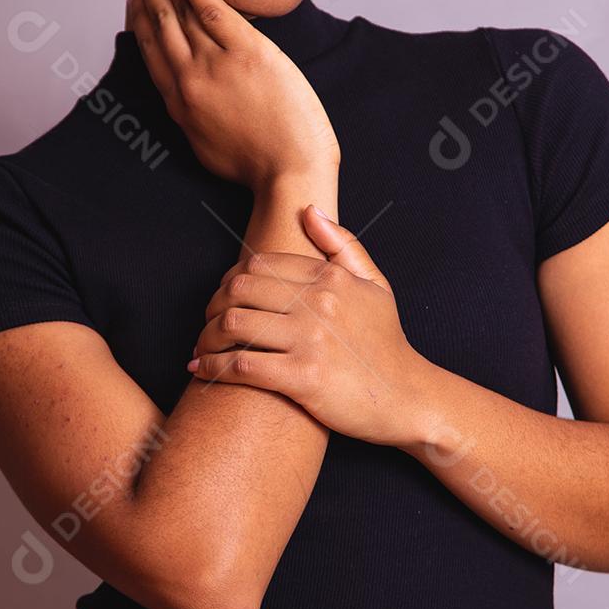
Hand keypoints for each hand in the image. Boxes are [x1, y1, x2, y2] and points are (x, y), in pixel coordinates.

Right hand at [126, 0, 340, 191]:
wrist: (289, 171)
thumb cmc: (260, 165)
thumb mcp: (209, 146)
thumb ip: (195, 114)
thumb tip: (192, 94)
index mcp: (179, 105)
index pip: (152, 51)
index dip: (139, 17)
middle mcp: (188, 80)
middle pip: (160, 24)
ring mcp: (214, 64)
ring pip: (178, 13)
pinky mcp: (245, 51)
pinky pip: (210, 8)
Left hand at [186, 205, 429, 446]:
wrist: (408, 398)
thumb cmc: (386, 344)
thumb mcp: (374, 285)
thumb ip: (343, 245)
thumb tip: (309, 211)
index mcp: (330, 278)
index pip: (258, 264)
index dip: (228, 280)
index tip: (221, 299)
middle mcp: (319, 303)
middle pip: (239, 290)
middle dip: (211, 307)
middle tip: (206, 324)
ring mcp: (311, 340)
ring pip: (234, 325)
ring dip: (206, 338)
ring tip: (199, 349)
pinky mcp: (304, 378)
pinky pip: (242, 365)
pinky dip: (212, 367)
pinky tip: (201, 371)